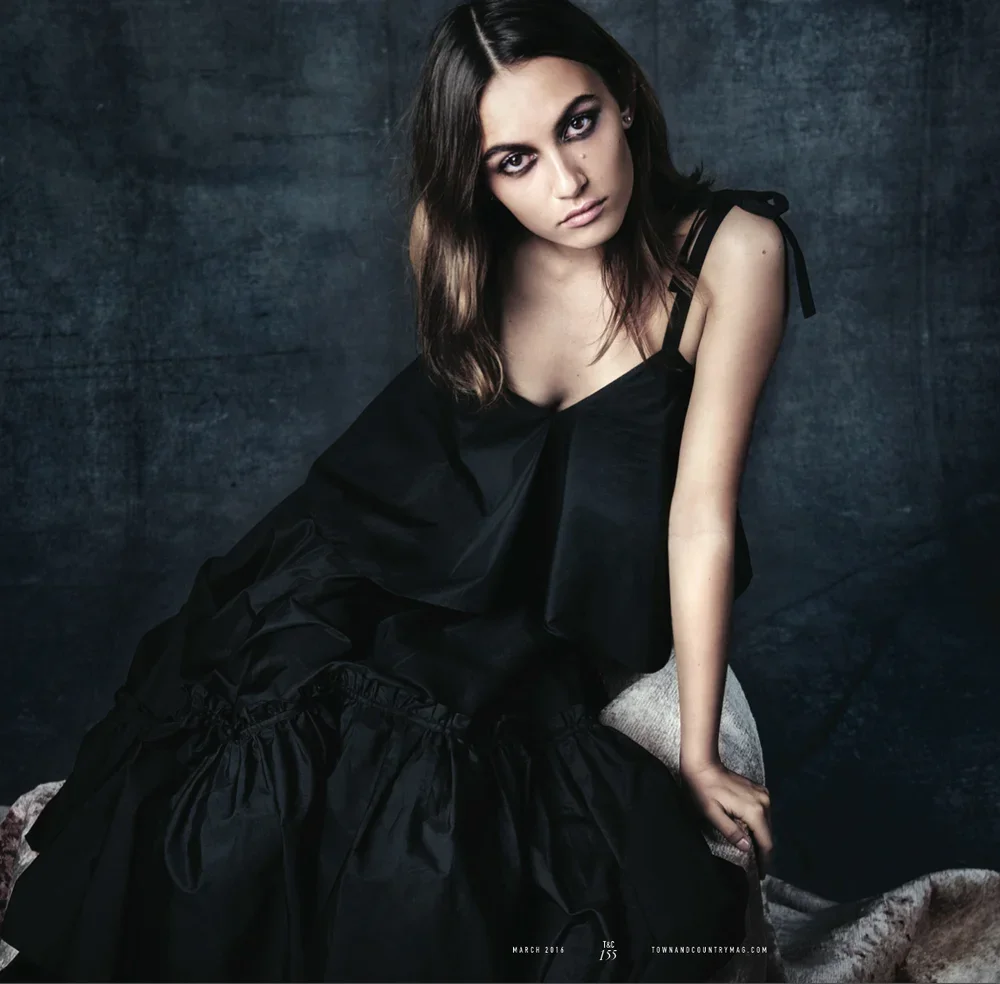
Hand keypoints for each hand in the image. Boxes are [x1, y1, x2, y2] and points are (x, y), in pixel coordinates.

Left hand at [678, 759, 773, 873]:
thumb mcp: (712, 813)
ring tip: (753, 854)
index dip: (764, 861)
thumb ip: (731, 831)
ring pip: (767, 824)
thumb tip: (747, 848)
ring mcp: (763, 795)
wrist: (703, 764)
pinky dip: (759, 826)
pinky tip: (750, 833)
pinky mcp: (759, 791)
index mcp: (755, 811)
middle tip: (756, 868)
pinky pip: (763, 814)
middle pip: (768, 834)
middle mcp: (764, 802)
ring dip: (761, 839)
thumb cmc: (703, 790)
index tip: (760, 875)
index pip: (766, 843)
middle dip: (763, 852)